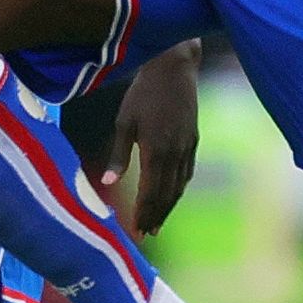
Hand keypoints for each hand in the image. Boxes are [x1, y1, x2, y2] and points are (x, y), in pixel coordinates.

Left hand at [100, 43, 201, 234]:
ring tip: (158, 222)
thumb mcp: (124, 122)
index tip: (136, 231)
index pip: (150, 191)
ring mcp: (187, 147)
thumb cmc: (143, 92)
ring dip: (169, 206)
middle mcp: (175, 153)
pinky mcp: (193, 140)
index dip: (143, 213)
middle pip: (166, 194)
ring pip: (179, 185)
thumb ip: (119, 154)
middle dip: (156, 216)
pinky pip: (187, 172)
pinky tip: (173, 194)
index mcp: (156, 150)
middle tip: (147, 234)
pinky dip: (179, 188)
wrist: (174, 68)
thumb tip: (108, 182)